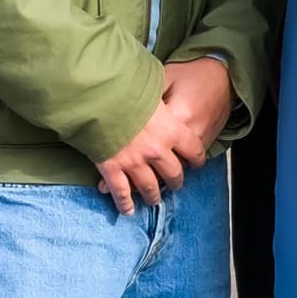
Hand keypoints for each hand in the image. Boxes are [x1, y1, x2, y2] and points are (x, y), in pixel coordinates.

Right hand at [97, 56, 233, 214]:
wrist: (99, 97)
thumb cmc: (128, 87)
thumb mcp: (156, 88)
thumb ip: (165, 97)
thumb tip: (167, 90)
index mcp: (172, 130)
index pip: (194, 150)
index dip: (197, 159)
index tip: (196, 163)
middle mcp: (157, 150)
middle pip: (174, 174)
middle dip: (175, 181)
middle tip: (175, 184)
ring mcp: (135, 162)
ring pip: (149, 188)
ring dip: (153, 196)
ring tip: (153, 200)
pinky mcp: (113, 169)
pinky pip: (121, 192)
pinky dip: (124, 203)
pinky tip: (127, 210)